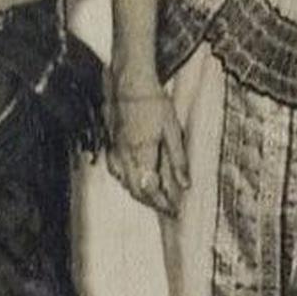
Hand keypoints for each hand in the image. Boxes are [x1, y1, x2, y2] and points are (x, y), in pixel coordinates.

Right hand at [106, 79, 188, 215]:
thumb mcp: (172, 130)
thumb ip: (178, 160)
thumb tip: (185, 184)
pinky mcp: (111, 144)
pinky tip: (134, 178)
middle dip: (152, 203)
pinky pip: (116, 171)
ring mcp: (115, 151)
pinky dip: (127, 180)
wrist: (130, 84)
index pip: (150, 189)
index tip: (174, 211)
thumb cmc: (153, 103)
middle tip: (167, 208)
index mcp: (142, 154)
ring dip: (139, 193)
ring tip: (154, 197)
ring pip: (125, 182)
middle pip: (136, 190)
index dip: (162, 203)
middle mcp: (125, 156)